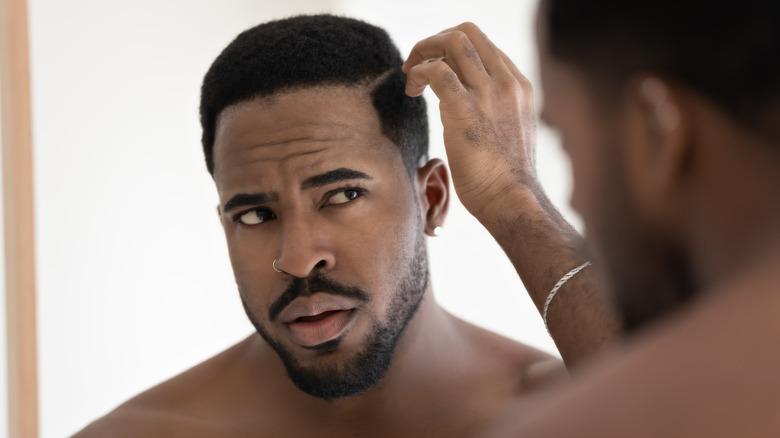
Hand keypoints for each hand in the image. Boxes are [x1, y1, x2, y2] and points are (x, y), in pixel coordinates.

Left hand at [402, 22, 538, 219]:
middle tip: (417, 65)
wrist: (512, 199)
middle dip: (434, 41)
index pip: (483, 46)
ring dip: (423, 51)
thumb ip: (495, 111)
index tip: (435, 69)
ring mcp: (488, 93)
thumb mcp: (510, 132)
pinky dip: (419, 73)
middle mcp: (506, 82)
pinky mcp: (465, 109)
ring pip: (452, 42)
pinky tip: (412, 91)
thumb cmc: (506, 177)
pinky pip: (436, 71)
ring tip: (411, 76)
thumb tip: (470, 109)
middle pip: (467, 32)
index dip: (453, 51)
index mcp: (518, 85)